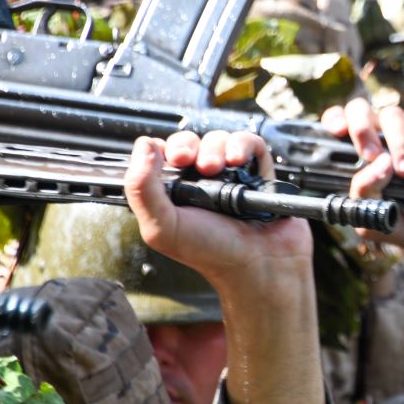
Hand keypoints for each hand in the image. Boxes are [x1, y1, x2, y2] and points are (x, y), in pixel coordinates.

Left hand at [124, 130, 313, 292]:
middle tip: (195, 165)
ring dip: (217, 148)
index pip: (158, 155)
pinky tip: (239, 161)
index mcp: (171, 195)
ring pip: (216, 139)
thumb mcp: (163, 228)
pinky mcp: (256, 172)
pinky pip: (248, 143)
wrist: (261, 264)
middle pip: (187, 142)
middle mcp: (198, 184)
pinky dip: (243, 145)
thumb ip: (142, 189)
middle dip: (190, 147)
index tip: (172, 160)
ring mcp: (227, 176)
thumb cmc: (214, 254)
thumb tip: (143, 146)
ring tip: (222, 169)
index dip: (162, 150)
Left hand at [320, 97, 403, 255]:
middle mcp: (382, 141)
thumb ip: (364, 196)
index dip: (335, 120)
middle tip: (372, 156)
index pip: (340, 125)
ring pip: (392, 115)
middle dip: (362, 128)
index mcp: (361, 158)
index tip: (338, 132)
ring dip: (397, 144)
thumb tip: (376, 164)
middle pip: (361, 110)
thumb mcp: (378, 221)